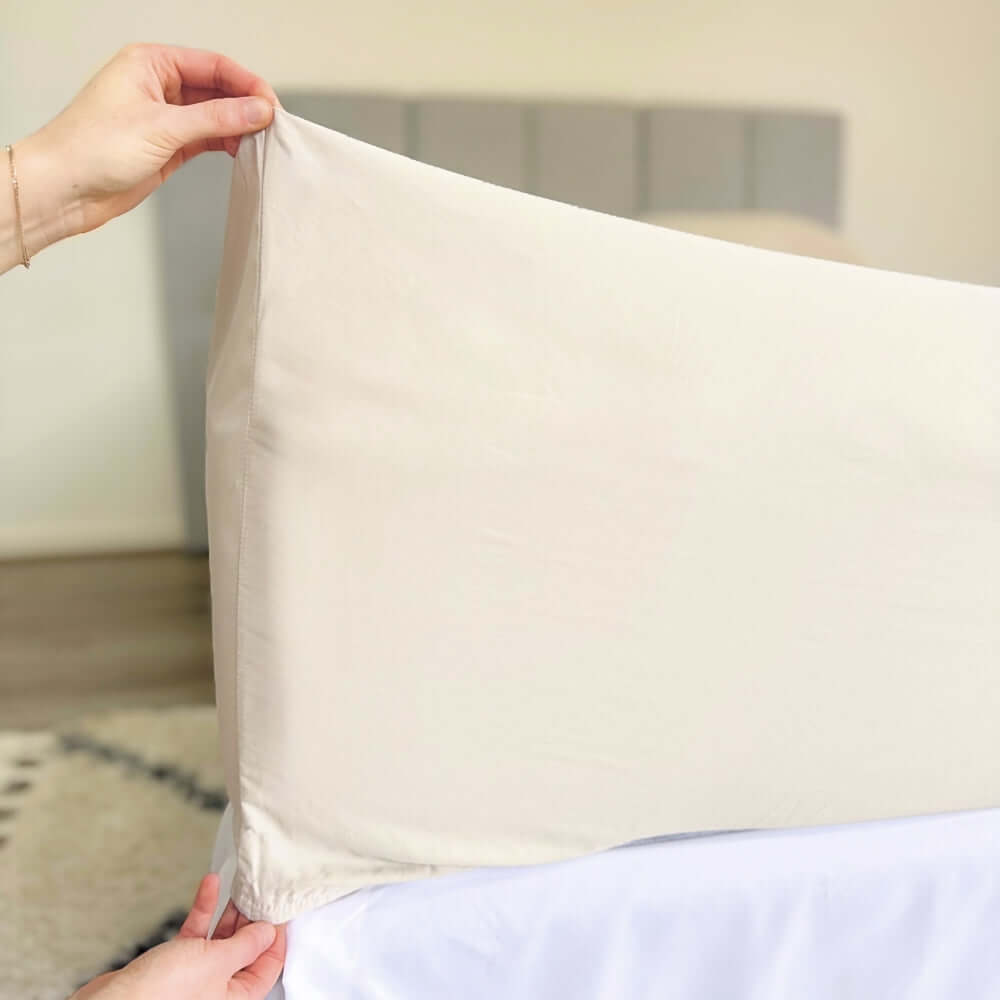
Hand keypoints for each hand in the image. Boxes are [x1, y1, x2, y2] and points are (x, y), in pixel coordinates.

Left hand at [6, 44, 276, 267]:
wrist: (66, 189)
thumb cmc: (93, 147)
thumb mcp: (163, 127)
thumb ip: (216, 119)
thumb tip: (257, 110)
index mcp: (151, 64)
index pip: (212, 65)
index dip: (246, 83)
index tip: (271, 105)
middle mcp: (159, 86)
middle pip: (217, 89)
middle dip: (245, 106)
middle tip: (272, 126)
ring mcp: (164, 118)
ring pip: (214, 116)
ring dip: (238, 128)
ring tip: (261, 143)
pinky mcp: (168, 146)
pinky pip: (207, 139)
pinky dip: (226, 145)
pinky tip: (242, 152)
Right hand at [71, 874, 285, 999]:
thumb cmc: (162, 994)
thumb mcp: (216, 962)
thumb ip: (246, 945)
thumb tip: (269, 932)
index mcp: (236, 999)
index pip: (269, 966)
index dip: (276, 937)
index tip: (280, 909)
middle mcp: (218, 991)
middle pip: (245, 951)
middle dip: (251, 920)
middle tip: (258, 892)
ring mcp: (196, 978)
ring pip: (220, 940)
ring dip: (228, 911)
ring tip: (238, 886)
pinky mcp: (175, 966)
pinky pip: (197, 935)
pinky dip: (203, 911)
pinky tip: (209, 885)